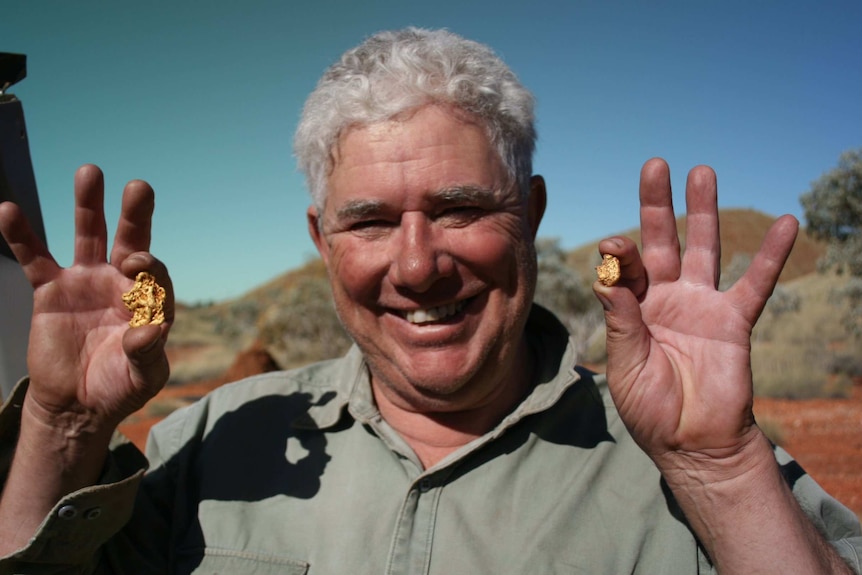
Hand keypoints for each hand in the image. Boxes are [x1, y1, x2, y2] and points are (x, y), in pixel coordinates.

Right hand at [0, 164, 172, 431]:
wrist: (77, 404)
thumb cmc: (119, 388)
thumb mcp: (141, 378)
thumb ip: (147, 354)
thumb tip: (151, 330)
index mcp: (149, 301)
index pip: (154, 273)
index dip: (148, 264)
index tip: (135, 262)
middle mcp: (121, 284)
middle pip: (130, 241)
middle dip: (135, 215)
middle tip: (140, 187)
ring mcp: (86, 282)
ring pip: (88, 236)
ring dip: (88, 206)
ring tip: (90, 172)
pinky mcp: (51, 290)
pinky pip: (35, 258)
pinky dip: (22, 236)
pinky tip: (9, 211)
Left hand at [593, 158, 797, 476]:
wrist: (693, 442)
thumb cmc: (650, 408)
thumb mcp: (626, 367)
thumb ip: (622, 323)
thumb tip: (606, 279)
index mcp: (632, 308)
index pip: (625, 268)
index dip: (620, 254)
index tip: (614, 244)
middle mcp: (665, 298)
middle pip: (661, 241)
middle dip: (658, 204)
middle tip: (657, 165)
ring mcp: (701, 304)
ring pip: (704, 248)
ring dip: (704, 212)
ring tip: (703, 172)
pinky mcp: (734, 320)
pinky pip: (755, 283)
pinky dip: (770, 255)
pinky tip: (785, 223)